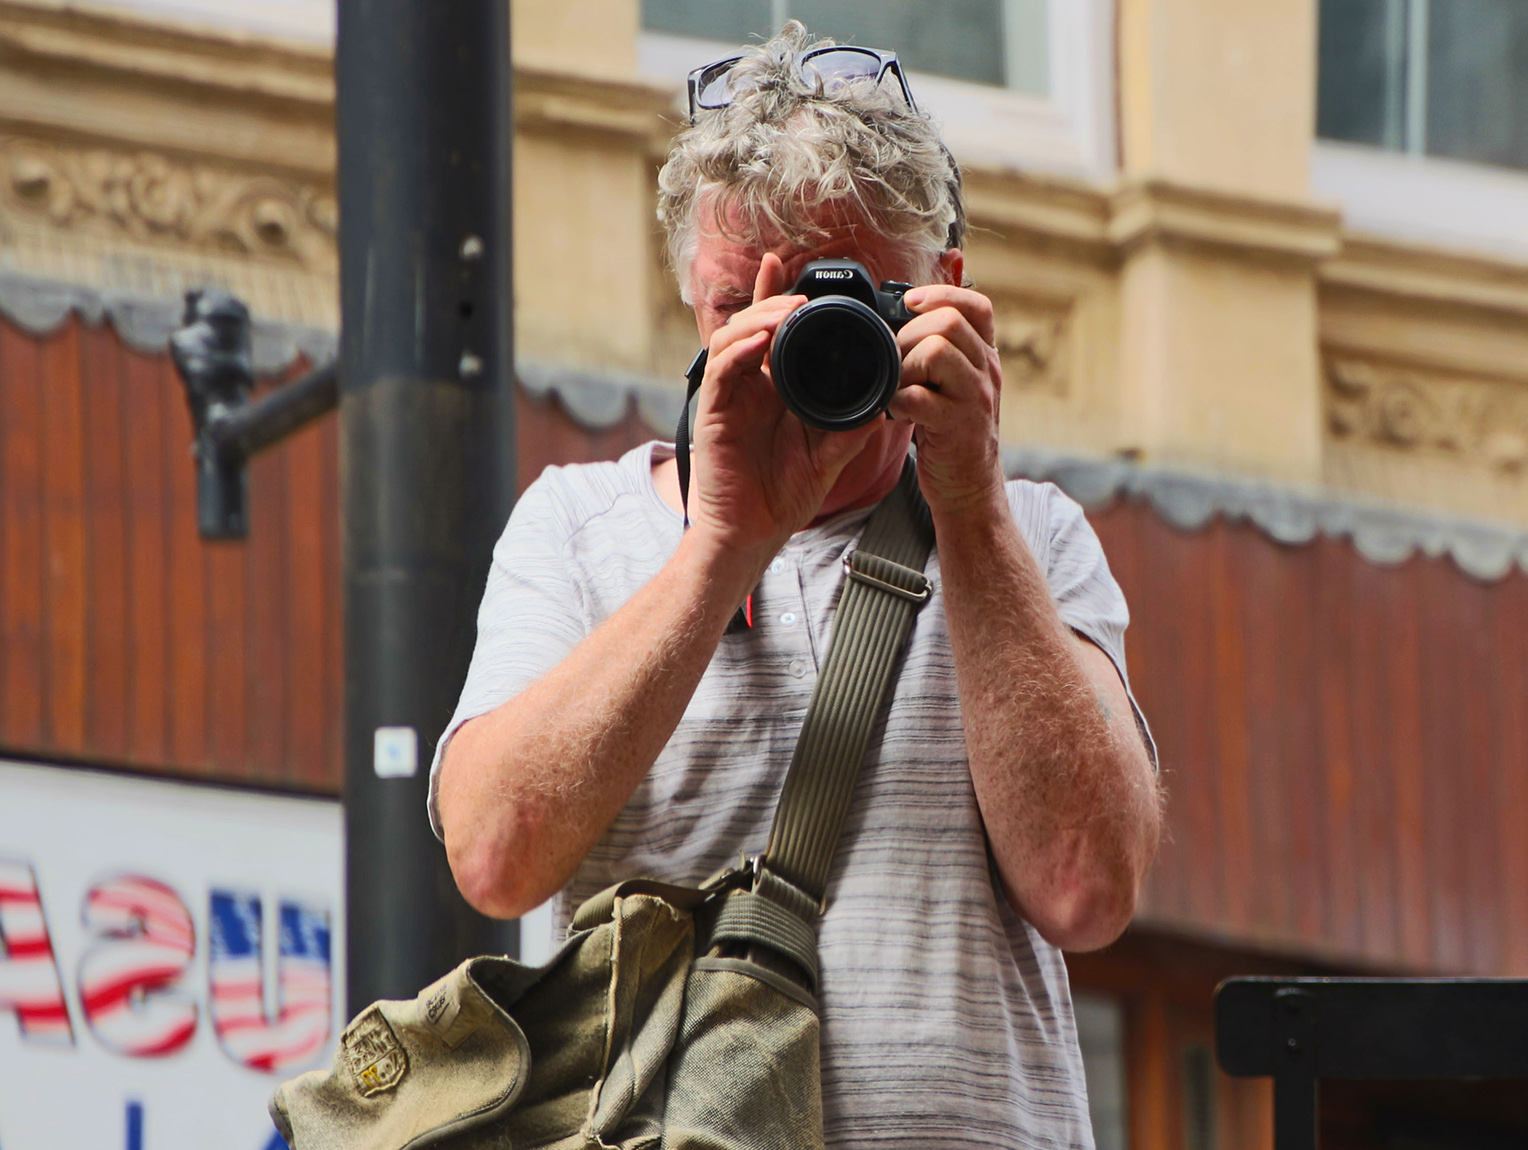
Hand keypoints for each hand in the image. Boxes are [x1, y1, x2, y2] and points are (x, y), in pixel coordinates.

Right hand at [687, 254, 884, 554]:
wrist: (755, 533)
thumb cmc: (785, 494)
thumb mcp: (830, 454)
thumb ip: (851, 427)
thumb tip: (885, 401)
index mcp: (774, 388)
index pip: (774, 332)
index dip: (778, 298)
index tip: (797, 270)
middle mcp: (748, 385)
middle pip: (751, 325)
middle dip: (773, 302)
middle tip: (801, 295)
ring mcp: (728, 396)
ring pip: (733, 339)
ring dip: (758, 319)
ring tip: (787, 311)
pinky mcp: (712, 412)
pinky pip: (720, 371)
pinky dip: (739, 350)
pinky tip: (761, 342)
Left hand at [889, 285, 1005, 514]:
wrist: (970, 486)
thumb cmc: (952, 432)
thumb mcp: (957, 384)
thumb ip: (941, 353)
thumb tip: (898, 321)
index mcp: (986, 356)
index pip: (977, 305)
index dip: (941, 294)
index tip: (909, 303)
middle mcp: (987, 372)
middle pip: (949, 322)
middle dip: (910, 335)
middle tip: (897, 362)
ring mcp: (975, 399)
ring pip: (937, 352)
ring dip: (904, 366)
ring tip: (898, 386)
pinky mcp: (958, 426)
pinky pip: (919, 397)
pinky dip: (897, 400)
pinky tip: (896, 410)